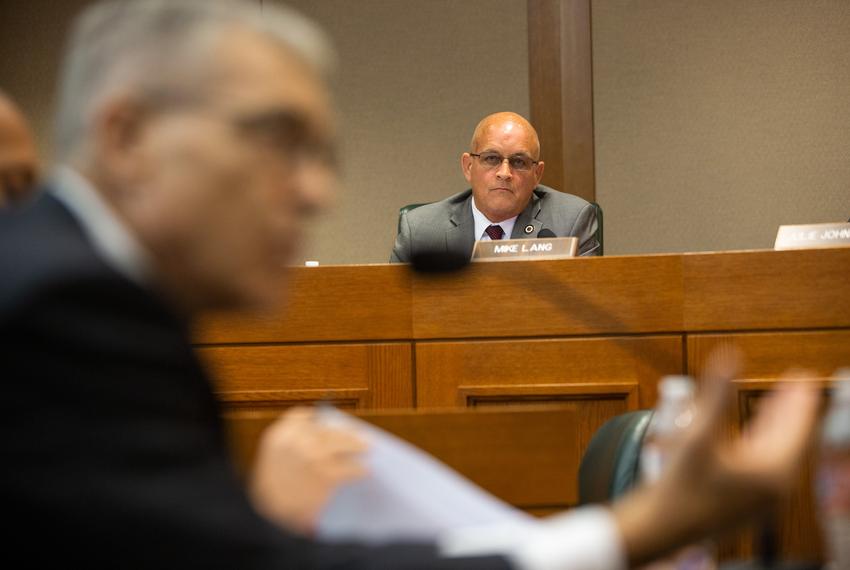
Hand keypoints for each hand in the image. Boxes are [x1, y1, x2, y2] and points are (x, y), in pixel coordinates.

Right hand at [249, 406, 367, 535]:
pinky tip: (363, 472)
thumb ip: (289, 448)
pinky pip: (350, 467)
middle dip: (344, 433)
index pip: (301, 415)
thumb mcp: (270, 466)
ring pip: (343, 442)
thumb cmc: (269, 498)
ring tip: (365, 449)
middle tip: (357, 436)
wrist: (267, 524)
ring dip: (356, 446)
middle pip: (328, 428)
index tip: (327, 422)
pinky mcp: (328, 473)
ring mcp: (313, 454)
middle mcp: (296, 440)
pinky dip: (359, 470)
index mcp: (278, 436)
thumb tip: (316, 440)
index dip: (316, 419)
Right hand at [614, 347, 820, 565]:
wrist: (662, 527)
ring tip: (776, 403)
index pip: (796, 425)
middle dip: (790, 408)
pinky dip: (764, 443)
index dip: (800, 397)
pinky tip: (753, 433)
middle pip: (791, 438)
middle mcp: (776, 486)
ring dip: (777, 425)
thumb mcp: (699, 434)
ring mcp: (764, 497)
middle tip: (795, 384)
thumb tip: (729, 355)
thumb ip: (717, 394)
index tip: (802, 376)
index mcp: (773, 470)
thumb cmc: (679, 487)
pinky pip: (766, 465)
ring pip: (778, 452)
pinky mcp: (749, 501)